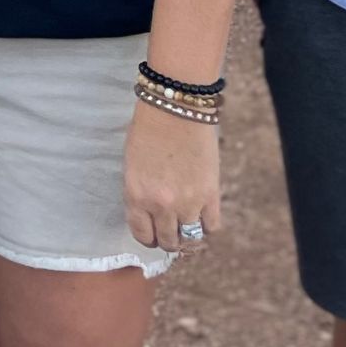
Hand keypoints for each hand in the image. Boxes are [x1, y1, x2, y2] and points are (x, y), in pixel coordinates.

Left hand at [123, 103, 219, 256]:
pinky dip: (207, 224)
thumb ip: (140, 192)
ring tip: (188, 223)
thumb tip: (150, 212)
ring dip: (188, 234)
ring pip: (191, 239)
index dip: (148, 236)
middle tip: (171, 229)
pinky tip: (203, 213)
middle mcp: (161, 205)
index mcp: (136, 195)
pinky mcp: (211, 194)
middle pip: (168, 241)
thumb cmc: (148, 128)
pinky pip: (212, 226)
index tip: (152, 231)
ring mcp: (188, 202)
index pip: (142, 235)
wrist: (176, 105)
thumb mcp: (133, 164)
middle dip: (168, 238)